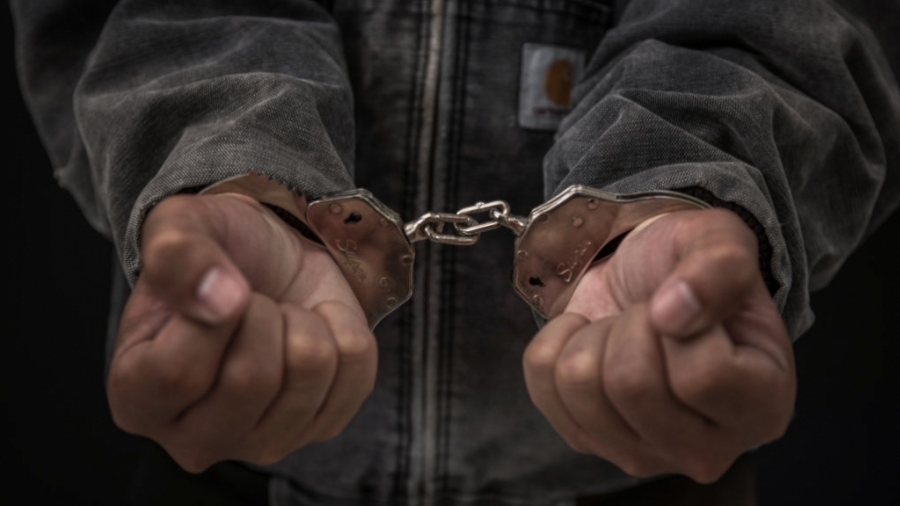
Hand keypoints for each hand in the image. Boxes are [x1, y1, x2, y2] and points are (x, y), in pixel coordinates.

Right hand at [107, 193, 376, 472]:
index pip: (179, 373)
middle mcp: (193, 437)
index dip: (214, 315)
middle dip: (265, 312)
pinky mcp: (322, 427)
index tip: (223, 285)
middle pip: (251, 379)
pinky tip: (312, 326)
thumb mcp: (180, 227)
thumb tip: (221, 300)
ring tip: (281, 313)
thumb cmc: (216, 251)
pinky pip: (358, 371)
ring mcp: (262, 443)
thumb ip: (178, 256)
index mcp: (138, 395)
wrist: (270, 261)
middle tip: (255, 298)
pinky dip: (344, 327)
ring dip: (305, 319)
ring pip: (311, 370)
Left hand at [523, 209, 795, 482]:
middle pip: (632, 385)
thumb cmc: (691, 268)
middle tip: (647, 313)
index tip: (684, 305)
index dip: (679, 323)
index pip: (703, 376)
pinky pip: (542, 385)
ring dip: (592, 335)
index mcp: (762, 405)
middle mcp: (710, 449)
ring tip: (622, 327)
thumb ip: (719, 266)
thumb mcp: (721, 242)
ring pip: (580, 386)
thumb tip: (673, 312)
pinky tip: (593, 339)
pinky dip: (557, 341)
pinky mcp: (590, 442)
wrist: (645, 280)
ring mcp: (645, 455)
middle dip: (629, 324)